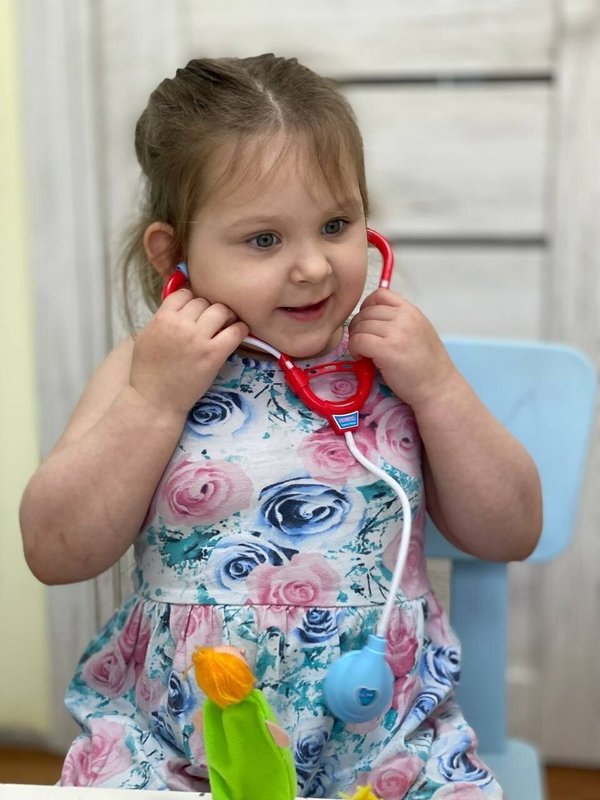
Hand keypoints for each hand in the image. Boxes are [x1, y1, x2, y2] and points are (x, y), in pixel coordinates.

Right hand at [129, 288, 248, 417]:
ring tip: (225, 327)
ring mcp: (198, 339)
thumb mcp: (147, 337)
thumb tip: (181, 304)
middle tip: (211, 323)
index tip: (195, 313)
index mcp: (162, 318)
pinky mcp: (213, 354)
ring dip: (226, 316)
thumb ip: (163, 319)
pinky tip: (238, 334)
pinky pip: (235, 331)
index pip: (184, 294)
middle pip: (204, 301)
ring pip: (221, 311)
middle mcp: (180, 325)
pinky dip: (240, 330)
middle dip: (208, 311)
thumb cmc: (148, 372)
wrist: (155, 400)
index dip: (191, 302)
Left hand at [348, 288, 454, 407]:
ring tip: (364, 352)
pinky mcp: (387, 350)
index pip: (380, 294)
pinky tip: (362, 358)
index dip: (367, 307)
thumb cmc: (427, 364)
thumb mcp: (418, 330)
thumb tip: (371, 317)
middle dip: (359, 327)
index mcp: (411, 310)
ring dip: (356, 340)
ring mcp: (396, 333)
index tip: (368, 323)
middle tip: (363, 343)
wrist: (438, 387)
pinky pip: (358, 341)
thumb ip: (399, 320)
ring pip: (359, 327)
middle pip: (366, 312)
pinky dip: (355, 350)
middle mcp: (404, 317)